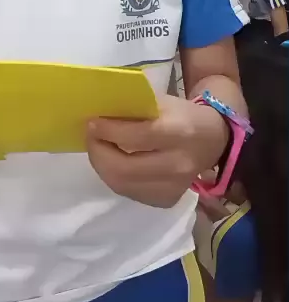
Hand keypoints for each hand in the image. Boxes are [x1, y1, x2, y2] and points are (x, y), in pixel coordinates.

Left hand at [87, 94, 228, 208]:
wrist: (211, 140)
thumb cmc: (181, 114)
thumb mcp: (161, 101)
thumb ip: (132, 107)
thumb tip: (98, 111)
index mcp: (180, 132)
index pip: (137, 137)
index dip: (109, 131)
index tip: (91, 123)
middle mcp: (179, 164)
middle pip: (125, 168)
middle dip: (99, 152)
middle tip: (90, 137)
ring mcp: (174, 187)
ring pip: (123, 184)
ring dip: (102, 166)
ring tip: (98, 149)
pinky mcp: (167, 200)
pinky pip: (130, 193)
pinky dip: (115, 178)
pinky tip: (113, 163)